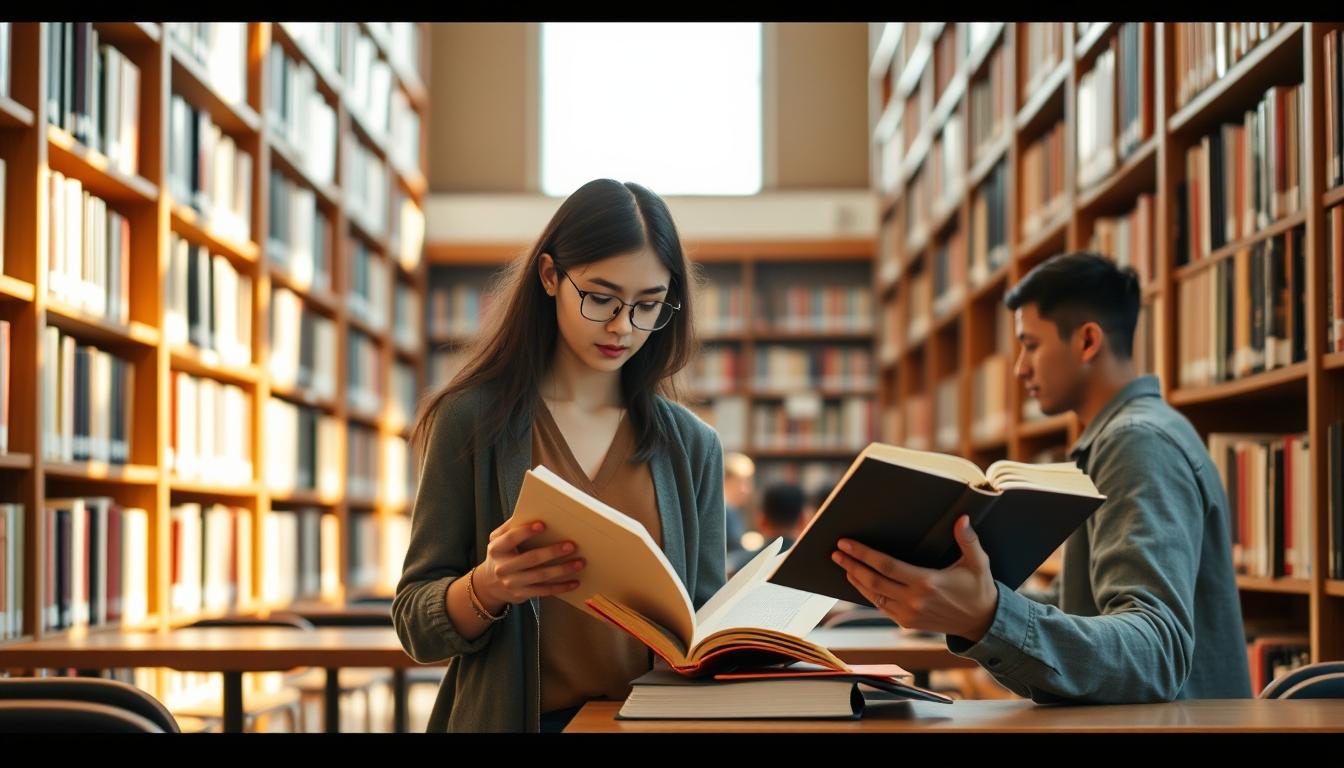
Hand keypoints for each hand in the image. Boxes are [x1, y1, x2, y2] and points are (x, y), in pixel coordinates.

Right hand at [473, 520, 584, 610]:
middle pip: (530, 558)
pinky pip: (544, 591)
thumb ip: (512, 527)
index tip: (543, 524)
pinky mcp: (521, 595)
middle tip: (571, 545)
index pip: (511, 538)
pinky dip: (560, 587)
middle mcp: (502, 567)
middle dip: (552, 552)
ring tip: (579, 563)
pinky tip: (574, 582)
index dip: (526, 531)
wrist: (489, 584)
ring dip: (562, 570)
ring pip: (540, 576)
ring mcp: (511, 583)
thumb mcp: (499, 540)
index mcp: (497, 548)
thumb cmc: (501, 555)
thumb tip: (535, 512)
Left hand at [830, 515, 998, 641]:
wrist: (982, 622)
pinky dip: (867, 593)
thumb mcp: (978, 562)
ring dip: (855, 579)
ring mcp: (908, 615)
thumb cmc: (978, 588)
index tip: (846, 543)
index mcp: (927, 583)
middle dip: (851, 565)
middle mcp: (914, 601)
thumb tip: (962, 519)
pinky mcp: (907, 623)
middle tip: (836, 551)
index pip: (886, 566)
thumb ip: (968, 540)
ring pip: (873, 596)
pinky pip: (881, 606)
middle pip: (873, 581)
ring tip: (843, 564)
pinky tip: (859, 581)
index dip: (863, 554)